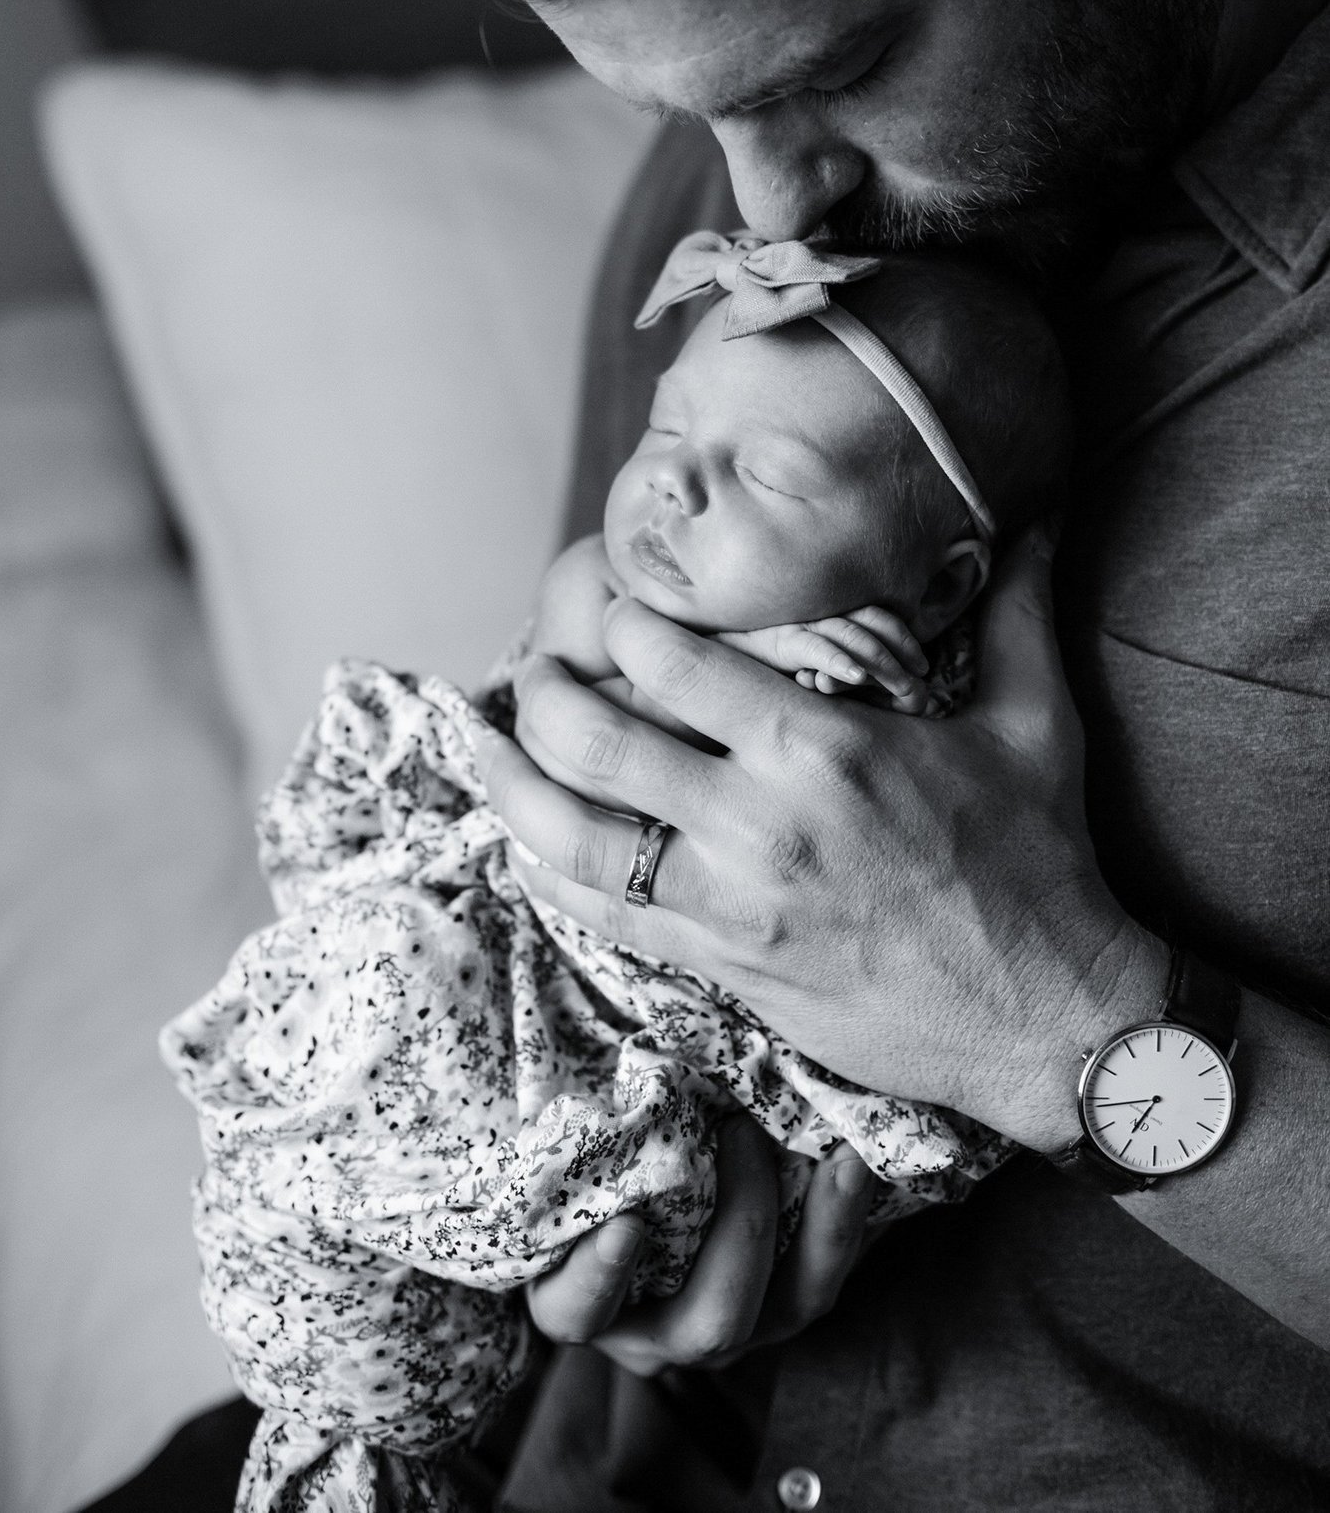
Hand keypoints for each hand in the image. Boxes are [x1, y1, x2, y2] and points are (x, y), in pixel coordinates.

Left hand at [479, 528, 1166, 1153]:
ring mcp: (731, 902)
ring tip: (488, 743)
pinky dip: (551, 875)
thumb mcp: (1038, 724)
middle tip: (532, 666)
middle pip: (599, 740)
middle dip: (543, 693)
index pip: (674, 663)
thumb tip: (1039, 518)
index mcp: (822, 746)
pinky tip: (525, 843)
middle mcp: (759, 821)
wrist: (1049, 1019)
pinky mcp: (724, 967)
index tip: (612, 606)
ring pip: (576, 836)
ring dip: (516, 784)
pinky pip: (606, 917)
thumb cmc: (1041, 863)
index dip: (624, 623)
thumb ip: (1017, 612)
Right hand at [526, 1114, 874, 1375]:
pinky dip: (851, 1218)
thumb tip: (585, 1061)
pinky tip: (865, 1160)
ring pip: (792, 1306)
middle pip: (712, 1323)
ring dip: (826, 1229)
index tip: (627, 1226)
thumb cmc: (589, 1154)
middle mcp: (661, 1331)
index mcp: (582, 1298)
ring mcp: (732, 1323)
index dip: (600, 1278)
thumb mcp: (574, 1148)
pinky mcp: (787, 1298)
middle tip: (742, 1132)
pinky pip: (830, 1273)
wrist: (647, 1167)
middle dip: (742, 1229)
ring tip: (843, 1156)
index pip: (577, 1310)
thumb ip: (586, 1133)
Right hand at [720, 606, 929, 711]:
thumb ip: (839, 669)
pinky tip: (855, 677)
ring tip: (903, 684)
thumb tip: (886, 690)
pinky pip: (812, 647)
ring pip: (848, 633)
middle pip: (870, 621)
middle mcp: (815, 612)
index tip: (923, 664)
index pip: (876, 614)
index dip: (905, 635)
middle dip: (901, 649)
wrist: (708, 661)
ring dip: (880, 659)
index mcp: (827, 612)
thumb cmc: (763, 669)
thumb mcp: (810, 664)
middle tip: (921, 679)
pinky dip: (836, 660)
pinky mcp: (775, 642)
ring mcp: (797, 625)